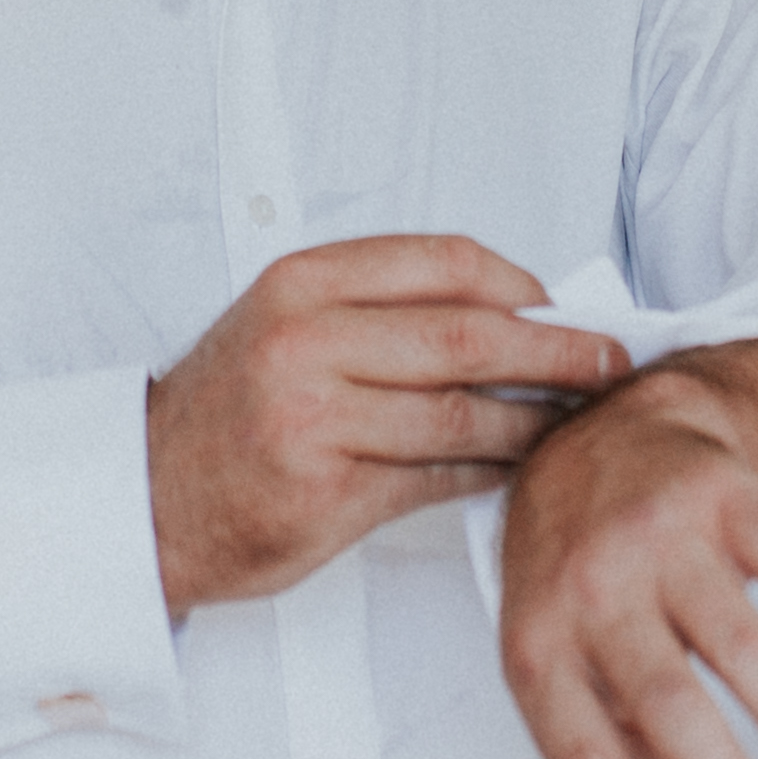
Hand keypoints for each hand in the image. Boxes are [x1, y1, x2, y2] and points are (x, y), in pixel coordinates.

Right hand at [149, 238, 634, 620]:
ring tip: (577, 422)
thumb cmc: (228, 410)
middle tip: (611, 363)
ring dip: (535, 423)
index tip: (567, 306)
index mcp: (303, 283)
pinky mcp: (328, 492)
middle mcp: (306, 342)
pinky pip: (439, 478)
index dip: (523, 286)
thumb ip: (385, 310)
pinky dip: (491, 473)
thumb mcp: (288, 324)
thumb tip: (516, 311)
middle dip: (557, 351)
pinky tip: (517, 467)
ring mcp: (315, 419)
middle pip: (469, 337)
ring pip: (463, 416)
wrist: (146, 495)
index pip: (445, 263)